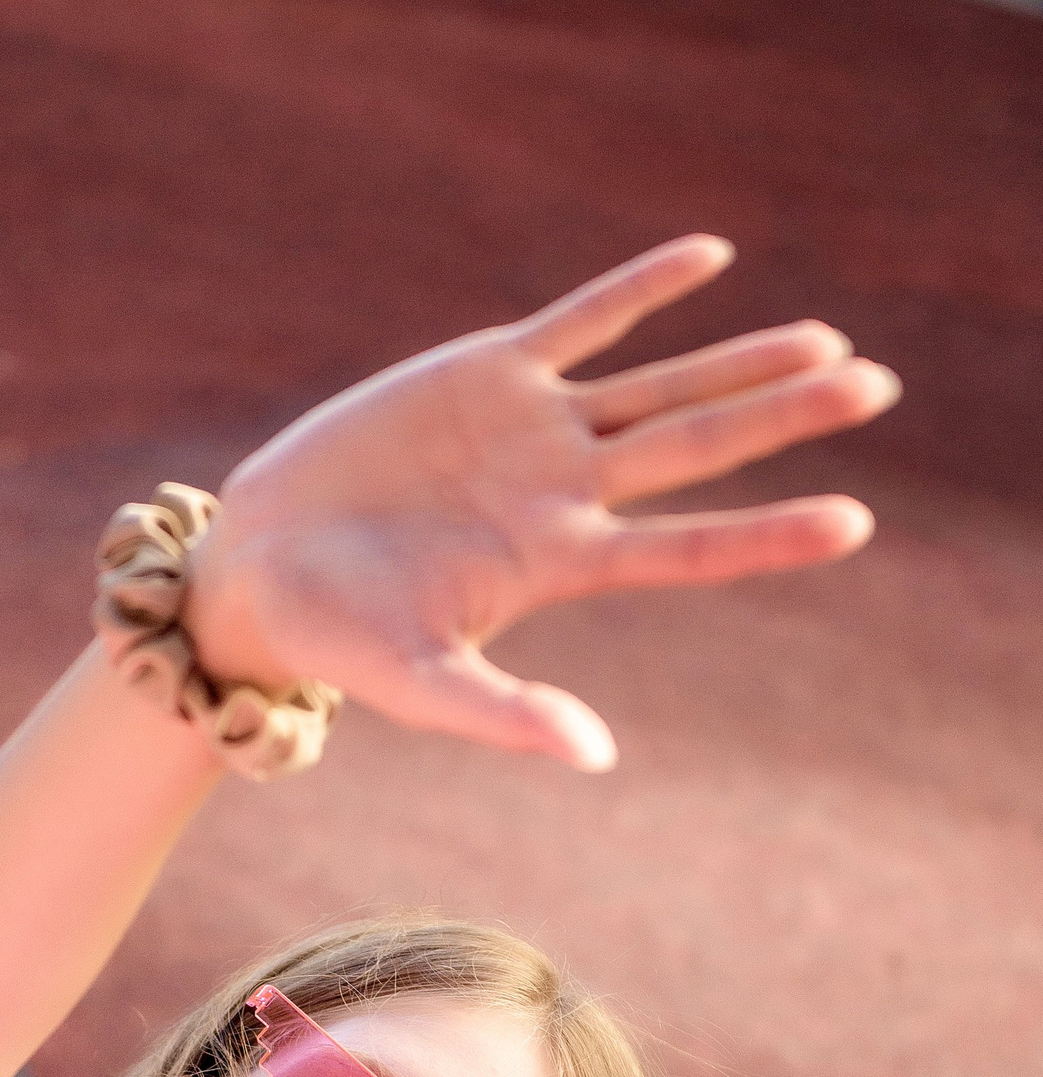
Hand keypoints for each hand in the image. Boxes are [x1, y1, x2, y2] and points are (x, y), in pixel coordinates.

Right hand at [182, 234, 899, 770]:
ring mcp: (530, 429)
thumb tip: (593, 756)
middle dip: (783, 418)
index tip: (853, 522)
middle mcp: (561, 492)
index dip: (768, 534)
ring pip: (657, 385)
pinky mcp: (486, 372)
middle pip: (696, 447)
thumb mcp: (421, 684)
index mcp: (556, 563)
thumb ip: (505, 714)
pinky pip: (582, 321)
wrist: (261, 570)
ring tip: (827, 344)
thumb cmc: (338, 642)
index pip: (685, 547)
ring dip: (739, 359)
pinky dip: (641, 290)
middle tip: (879, 388)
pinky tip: (710, 257)